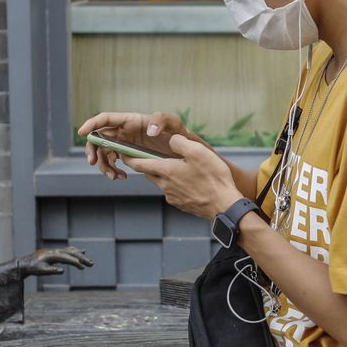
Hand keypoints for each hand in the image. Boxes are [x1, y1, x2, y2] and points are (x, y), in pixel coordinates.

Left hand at [18, 246, 93, 276]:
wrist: (25, 263)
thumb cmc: (33, 268)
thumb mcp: (41, 271)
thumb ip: (52, 271)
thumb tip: (62, 270)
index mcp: (52, 255)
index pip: (67, 258)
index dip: (75, 262)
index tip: (82, 267)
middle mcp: (56, 251)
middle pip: (72, 253)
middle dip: (82, 258)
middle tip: (92, 264)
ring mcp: (56, 251)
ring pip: (71, 251)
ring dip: (81, 256)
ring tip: (90, 261)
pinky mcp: (56, 253)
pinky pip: (68, 251)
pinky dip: (76, 252)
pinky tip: (82, 252)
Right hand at [76, 110, 204, 180]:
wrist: (185, 154)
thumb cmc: (180, 134)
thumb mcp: (174, 123)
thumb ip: (162, 120)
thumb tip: (147, 130)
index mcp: (131, 120)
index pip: (105, 119)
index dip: (92, 124)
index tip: (83, 133)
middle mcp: (124, 131)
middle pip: (99, 138)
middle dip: (93, 150)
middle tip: (93, 162)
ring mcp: (124, 144)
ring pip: (104, 153)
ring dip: (103, 165)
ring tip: (115, 176)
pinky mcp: (128, 156)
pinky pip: (113, 163)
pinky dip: (113, 171)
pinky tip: (121, 177)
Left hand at [126, 135, 241, 220]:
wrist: (225, 206)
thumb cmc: (214, 179)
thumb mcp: (198, 152)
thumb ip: (180, 142)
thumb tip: (170, 139)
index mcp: (166, 170)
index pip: (138, 164)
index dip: (128, 156)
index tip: (122, 151)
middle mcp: (165, 185)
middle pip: (149, 173)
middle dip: (148, 164)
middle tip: (153, 155)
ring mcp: (172, 197)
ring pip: (161, 182)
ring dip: (165, 174)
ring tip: (179, 167)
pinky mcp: (181, 204)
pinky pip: (173, 191)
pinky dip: (176, 184)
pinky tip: (190, 182)